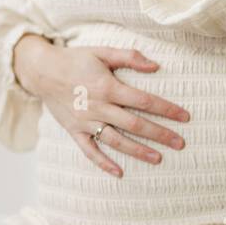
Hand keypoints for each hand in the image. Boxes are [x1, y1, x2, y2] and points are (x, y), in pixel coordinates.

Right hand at [32, 43, 189, 176]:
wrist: (41, 70)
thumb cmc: (75, 59)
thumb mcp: (102, 51)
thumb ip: (129, 57)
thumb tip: (155, 66)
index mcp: (108, 86)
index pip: (144, 100)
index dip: (166, 109)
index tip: (185, 117)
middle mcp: (98, 107)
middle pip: (134, 124)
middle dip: (159, 134)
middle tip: (180, 143)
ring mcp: (85, 121)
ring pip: (116, 140)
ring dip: (138, 151)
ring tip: (158, 159)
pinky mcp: (74, 131)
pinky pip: (89, 151)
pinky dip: (103, 163)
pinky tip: (119, 173)